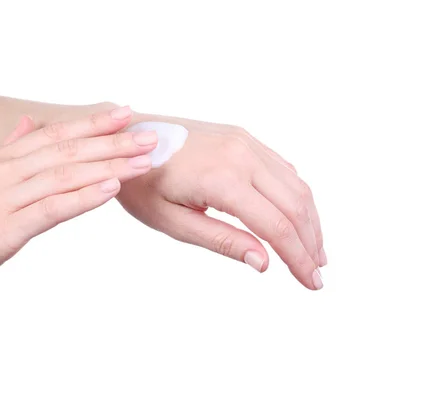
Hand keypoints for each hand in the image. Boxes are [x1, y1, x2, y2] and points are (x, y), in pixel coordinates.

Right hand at [0, 106, 157, 309]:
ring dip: (109, 165)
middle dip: (112, 141)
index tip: (124, 115)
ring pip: (65, 175)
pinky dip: (83, 197)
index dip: (91, 124)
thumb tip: (24, 126)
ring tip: (144, 159)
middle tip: (151, 134)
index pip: (52, 134)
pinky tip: (111, 188)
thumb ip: (2, 152)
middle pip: (66, 150)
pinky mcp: (2, 231)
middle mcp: (1, 172)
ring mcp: (2, 200)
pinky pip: (50, 210)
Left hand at [117, 115, 325, 289]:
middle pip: (295, 204)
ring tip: (313, 250)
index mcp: (222, 179)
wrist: (126, 140)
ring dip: (310, 219)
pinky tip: (296, 216)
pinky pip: (281, 167)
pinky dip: (296, 195)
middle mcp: (241, 155)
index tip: (312, 284)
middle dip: (311, 242)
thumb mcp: (172, 221)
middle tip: (317, 273)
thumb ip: (221, 240)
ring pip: (295, 184)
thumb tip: (264, 262)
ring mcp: (244, 141)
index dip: (299, 259)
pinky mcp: (242, 136)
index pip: (276, 226)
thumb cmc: (141, 184)